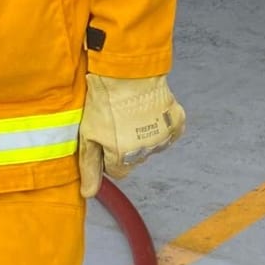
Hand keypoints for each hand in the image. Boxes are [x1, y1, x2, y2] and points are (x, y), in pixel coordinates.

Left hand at [77, 74, 185, 197]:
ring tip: (130, 112)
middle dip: (125, 146)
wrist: (128, 70)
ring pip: (151, 146)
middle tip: (116, 121)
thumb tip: (88, 194)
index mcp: (123, 158)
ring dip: (143, 135)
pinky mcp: (177, 121)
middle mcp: (146, 152)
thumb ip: (89, 166)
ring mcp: (164, 137)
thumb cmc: (103, 99)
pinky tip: (148, 110)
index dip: (108, 155)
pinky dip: (161, 124)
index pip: (116, 171)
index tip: (105, 137)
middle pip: (134, 159)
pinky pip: (169, 132)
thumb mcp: (88, 133)